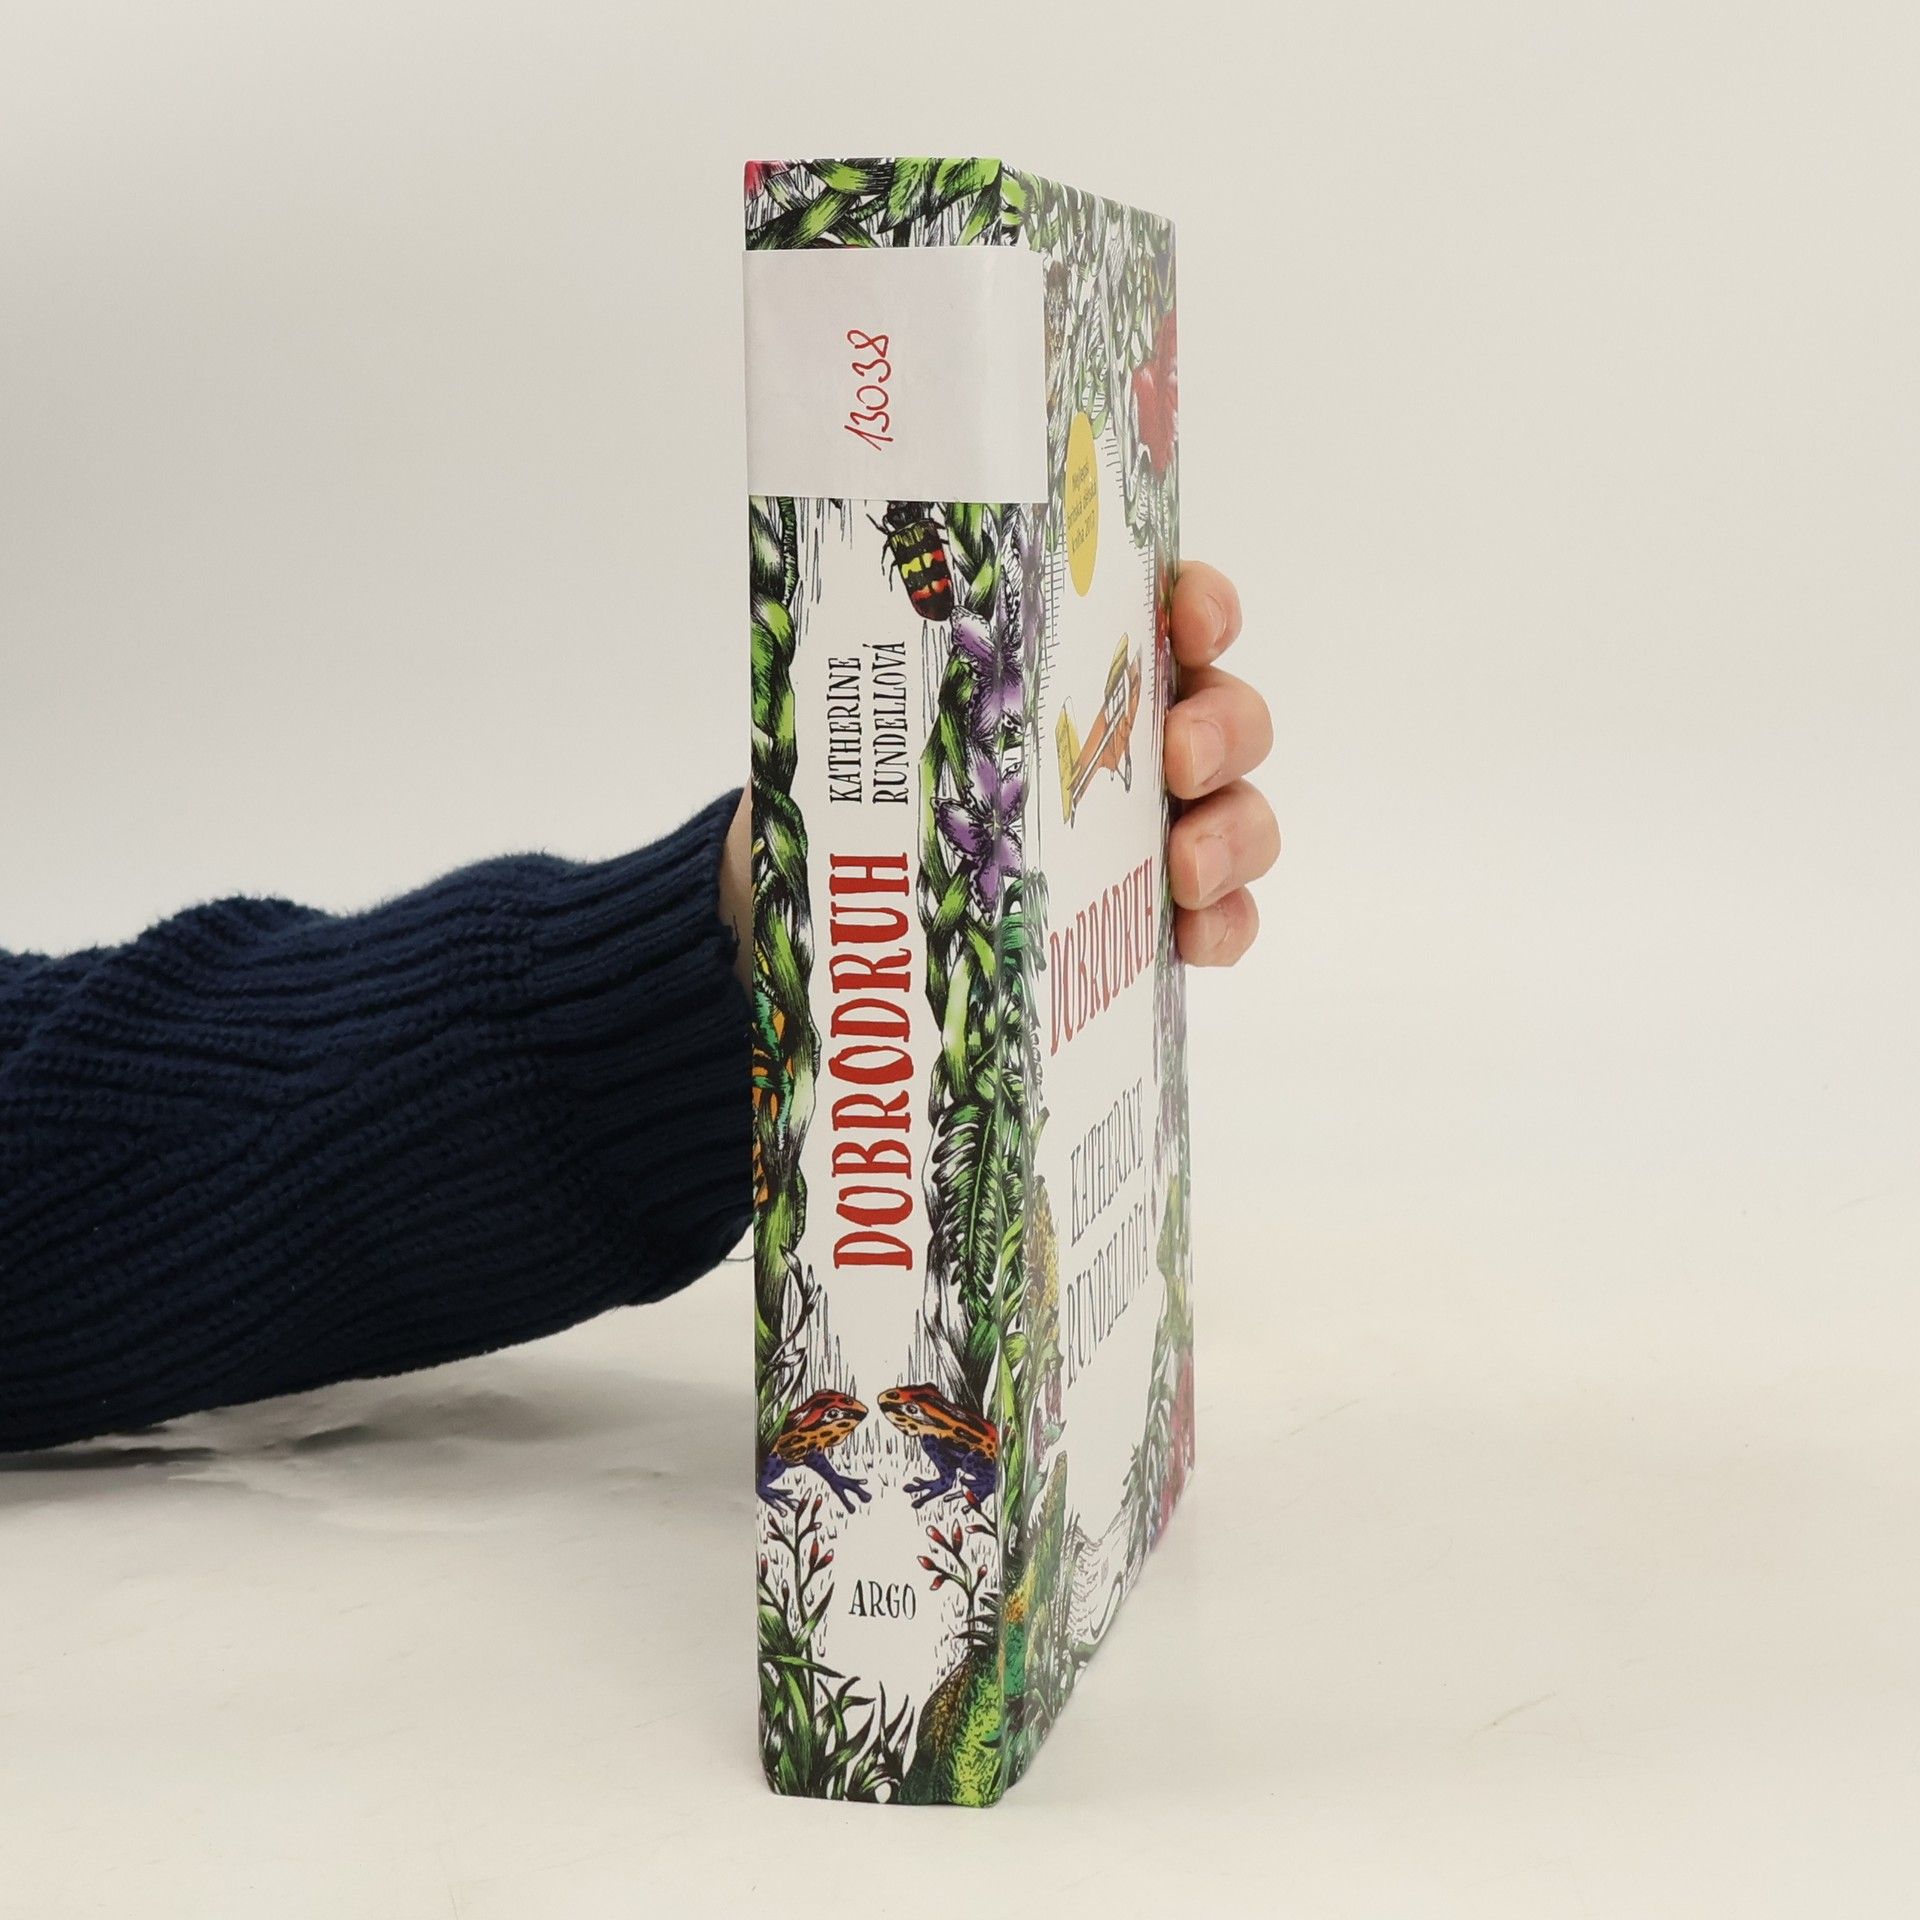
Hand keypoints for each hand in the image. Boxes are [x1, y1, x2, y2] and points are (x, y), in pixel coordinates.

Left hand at [720, 556, 1276, 987]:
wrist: (843, 913)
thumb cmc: (877, 789)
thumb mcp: (883, 722)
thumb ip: (909, 679)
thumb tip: (862, 639)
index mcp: (1091, 669)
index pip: (1177, 613)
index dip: (1205, 607)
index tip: (1193, 624)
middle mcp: (1145, 739)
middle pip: (1230, 716)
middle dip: (1222, 730)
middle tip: (1178, 759)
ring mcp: (1164, 829)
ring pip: (1243, 816)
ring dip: (1233, 834)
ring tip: (1187, 870)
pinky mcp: (1161, 917)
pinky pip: (1224, 917)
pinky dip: (1221, 926)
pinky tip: (1190, 939)